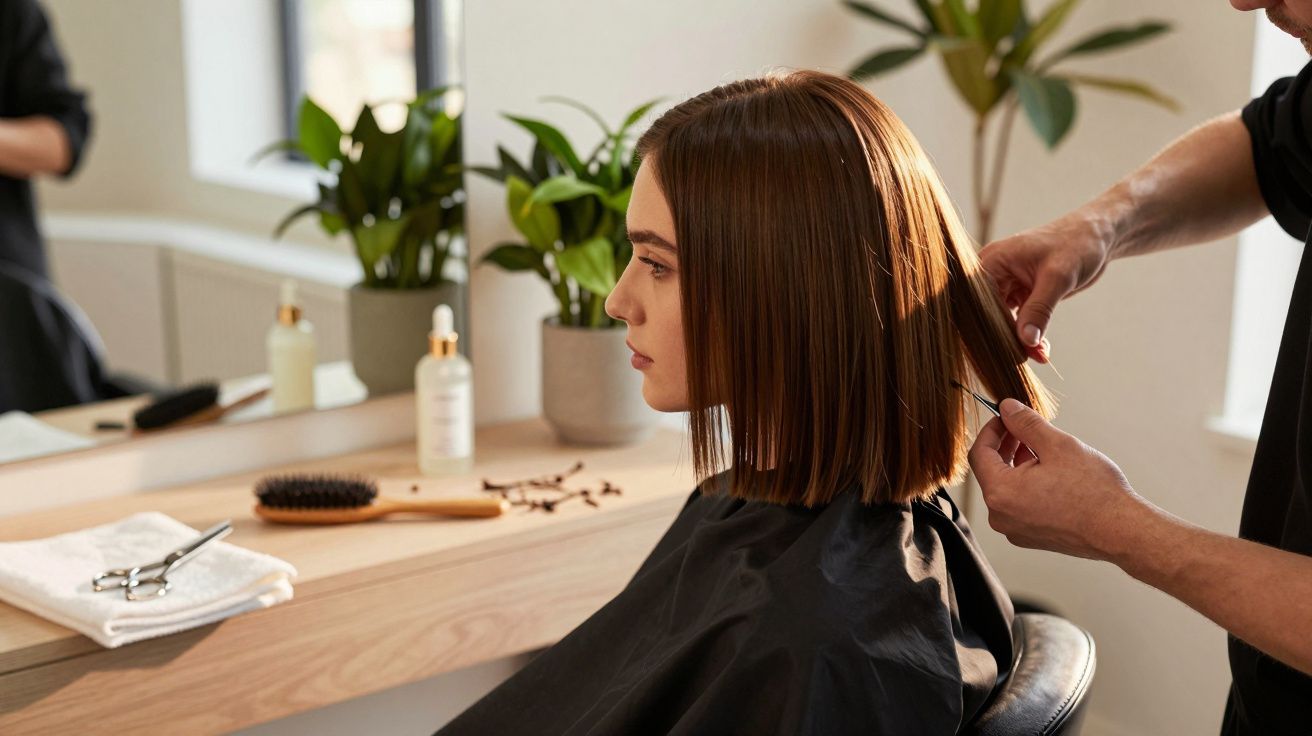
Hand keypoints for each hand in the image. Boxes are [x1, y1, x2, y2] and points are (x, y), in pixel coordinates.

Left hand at [969, 398, 1150, 561]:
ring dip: (1017, 464)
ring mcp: (1015, 530)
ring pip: (1005, 488)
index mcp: (1000, 493)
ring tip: (1042, 449)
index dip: (991, 430)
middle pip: (990, 471)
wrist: (1122, 531)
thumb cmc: (1094, 491)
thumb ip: (1026, 424)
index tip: (1006, 417)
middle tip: (1025, 428)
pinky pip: (1018, 504)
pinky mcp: (1030, 536)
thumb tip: (1007, 408)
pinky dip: (1026, 485)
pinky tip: (1049, 473)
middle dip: (1006, 446)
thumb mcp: (1057, 445)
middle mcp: (1000, 516)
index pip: (979, 453)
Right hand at [978, 214, 1112, 360]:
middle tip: (1024, 359)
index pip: (979, 302)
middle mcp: (994, 274)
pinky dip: (1029, 336)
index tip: (1005, 352)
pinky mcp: (1021, 295)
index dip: (989, 327)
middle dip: (1006, 338)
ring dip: (1019, 340)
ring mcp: (1007, 285)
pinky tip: (1042, 350)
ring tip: (1038, 356)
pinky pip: (1019, 321)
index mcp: (992, 261)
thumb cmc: (1077, 243)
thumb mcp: (1058, 277)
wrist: (1098, 235)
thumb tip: (1025, 340)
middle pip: (988, 314)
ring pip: (1004, 321)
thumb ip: (1040, 309)